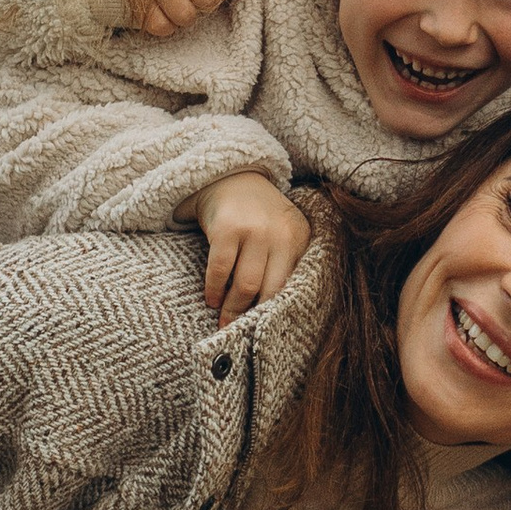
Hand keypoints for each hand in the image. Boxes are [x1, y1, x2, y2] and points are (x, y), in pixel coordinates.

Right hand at [194, 172, 311, 325]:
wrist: (231, 175)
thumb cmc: (257, 216)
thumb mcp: (281, 233)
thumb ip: (284, 264)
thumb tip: (275, 314)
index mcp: (299, 238)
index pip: (291, 285)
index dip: (277, 312)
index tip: (267, 332)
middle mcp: (280, 234)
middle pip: (270, 291)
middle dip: (254, 317)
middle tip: (241, 333)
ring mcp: (254, 230)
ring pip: (246, 285)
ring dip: (233, 309)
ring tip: (225, 321)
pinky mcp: (227, 228)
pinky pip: (220, 271)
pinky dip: (214, 290)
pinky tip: (211, 299)